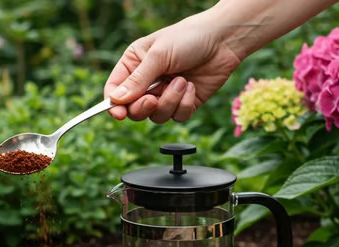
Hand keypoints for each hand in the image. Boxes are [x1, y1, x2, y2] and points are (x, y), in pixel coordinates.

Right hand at [105, 13, 241, 122]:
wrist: (224, 40)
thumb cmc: (189, 38)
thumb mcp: (159, 56)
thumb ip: (137, 80)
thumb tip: (116, 101)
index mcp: (134, 65)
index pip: (114, 91)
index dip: (114, 106)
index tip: (119, 114)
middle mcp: (147, 82)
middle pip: (133, 110)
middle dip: (144, 107)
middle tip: (153, 99)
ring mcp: (165, 94)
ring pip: (156, 116)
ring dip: (169, 101)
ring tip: (182, 81)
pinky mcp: (184, 103)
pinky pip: (177, 116)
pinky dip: (185, 104)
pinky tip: (192, 86)